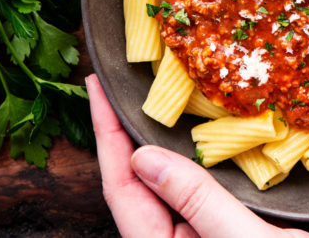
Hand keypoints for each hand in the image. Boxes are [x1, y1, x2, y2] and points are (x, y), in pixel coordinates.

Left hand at [87, 74, 308, 237]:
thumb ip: (198, 201)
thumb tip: (145, 157)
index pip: (121, 189)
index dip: (106, 136)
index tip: (96, 90)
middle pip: (134, 186)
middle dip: (122, 135)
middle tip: (113, 86)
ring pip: (162, 187)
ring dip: (151, 145)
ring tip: (141, 104)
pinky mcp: (212, 234)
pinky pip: (190, 193)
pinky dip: (185, 162)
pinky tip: (188, 140)